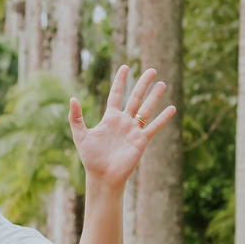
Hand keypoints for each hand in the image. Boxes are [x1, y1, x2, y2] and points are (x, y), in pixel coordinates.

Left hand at [67, 66, 175, 189]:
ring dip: (154, 96)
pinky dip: (163, 118)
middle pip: (135, 97)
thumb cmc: (90, 158)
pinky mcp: (141, 141)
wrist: (102, 176)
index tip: (125, 67)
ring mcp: (133, 130)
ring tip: (162, 83)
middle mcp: (123, 121)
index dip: (121, 81)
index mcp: (110, 118)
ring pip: (146, 109)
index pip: (117, 94)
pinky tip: (172, 108)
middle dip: (143, 83)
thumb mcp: (80, 135)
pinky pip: (154, 127)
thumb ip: (75, 117)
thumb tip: (72, 98)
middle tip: (152, 70)